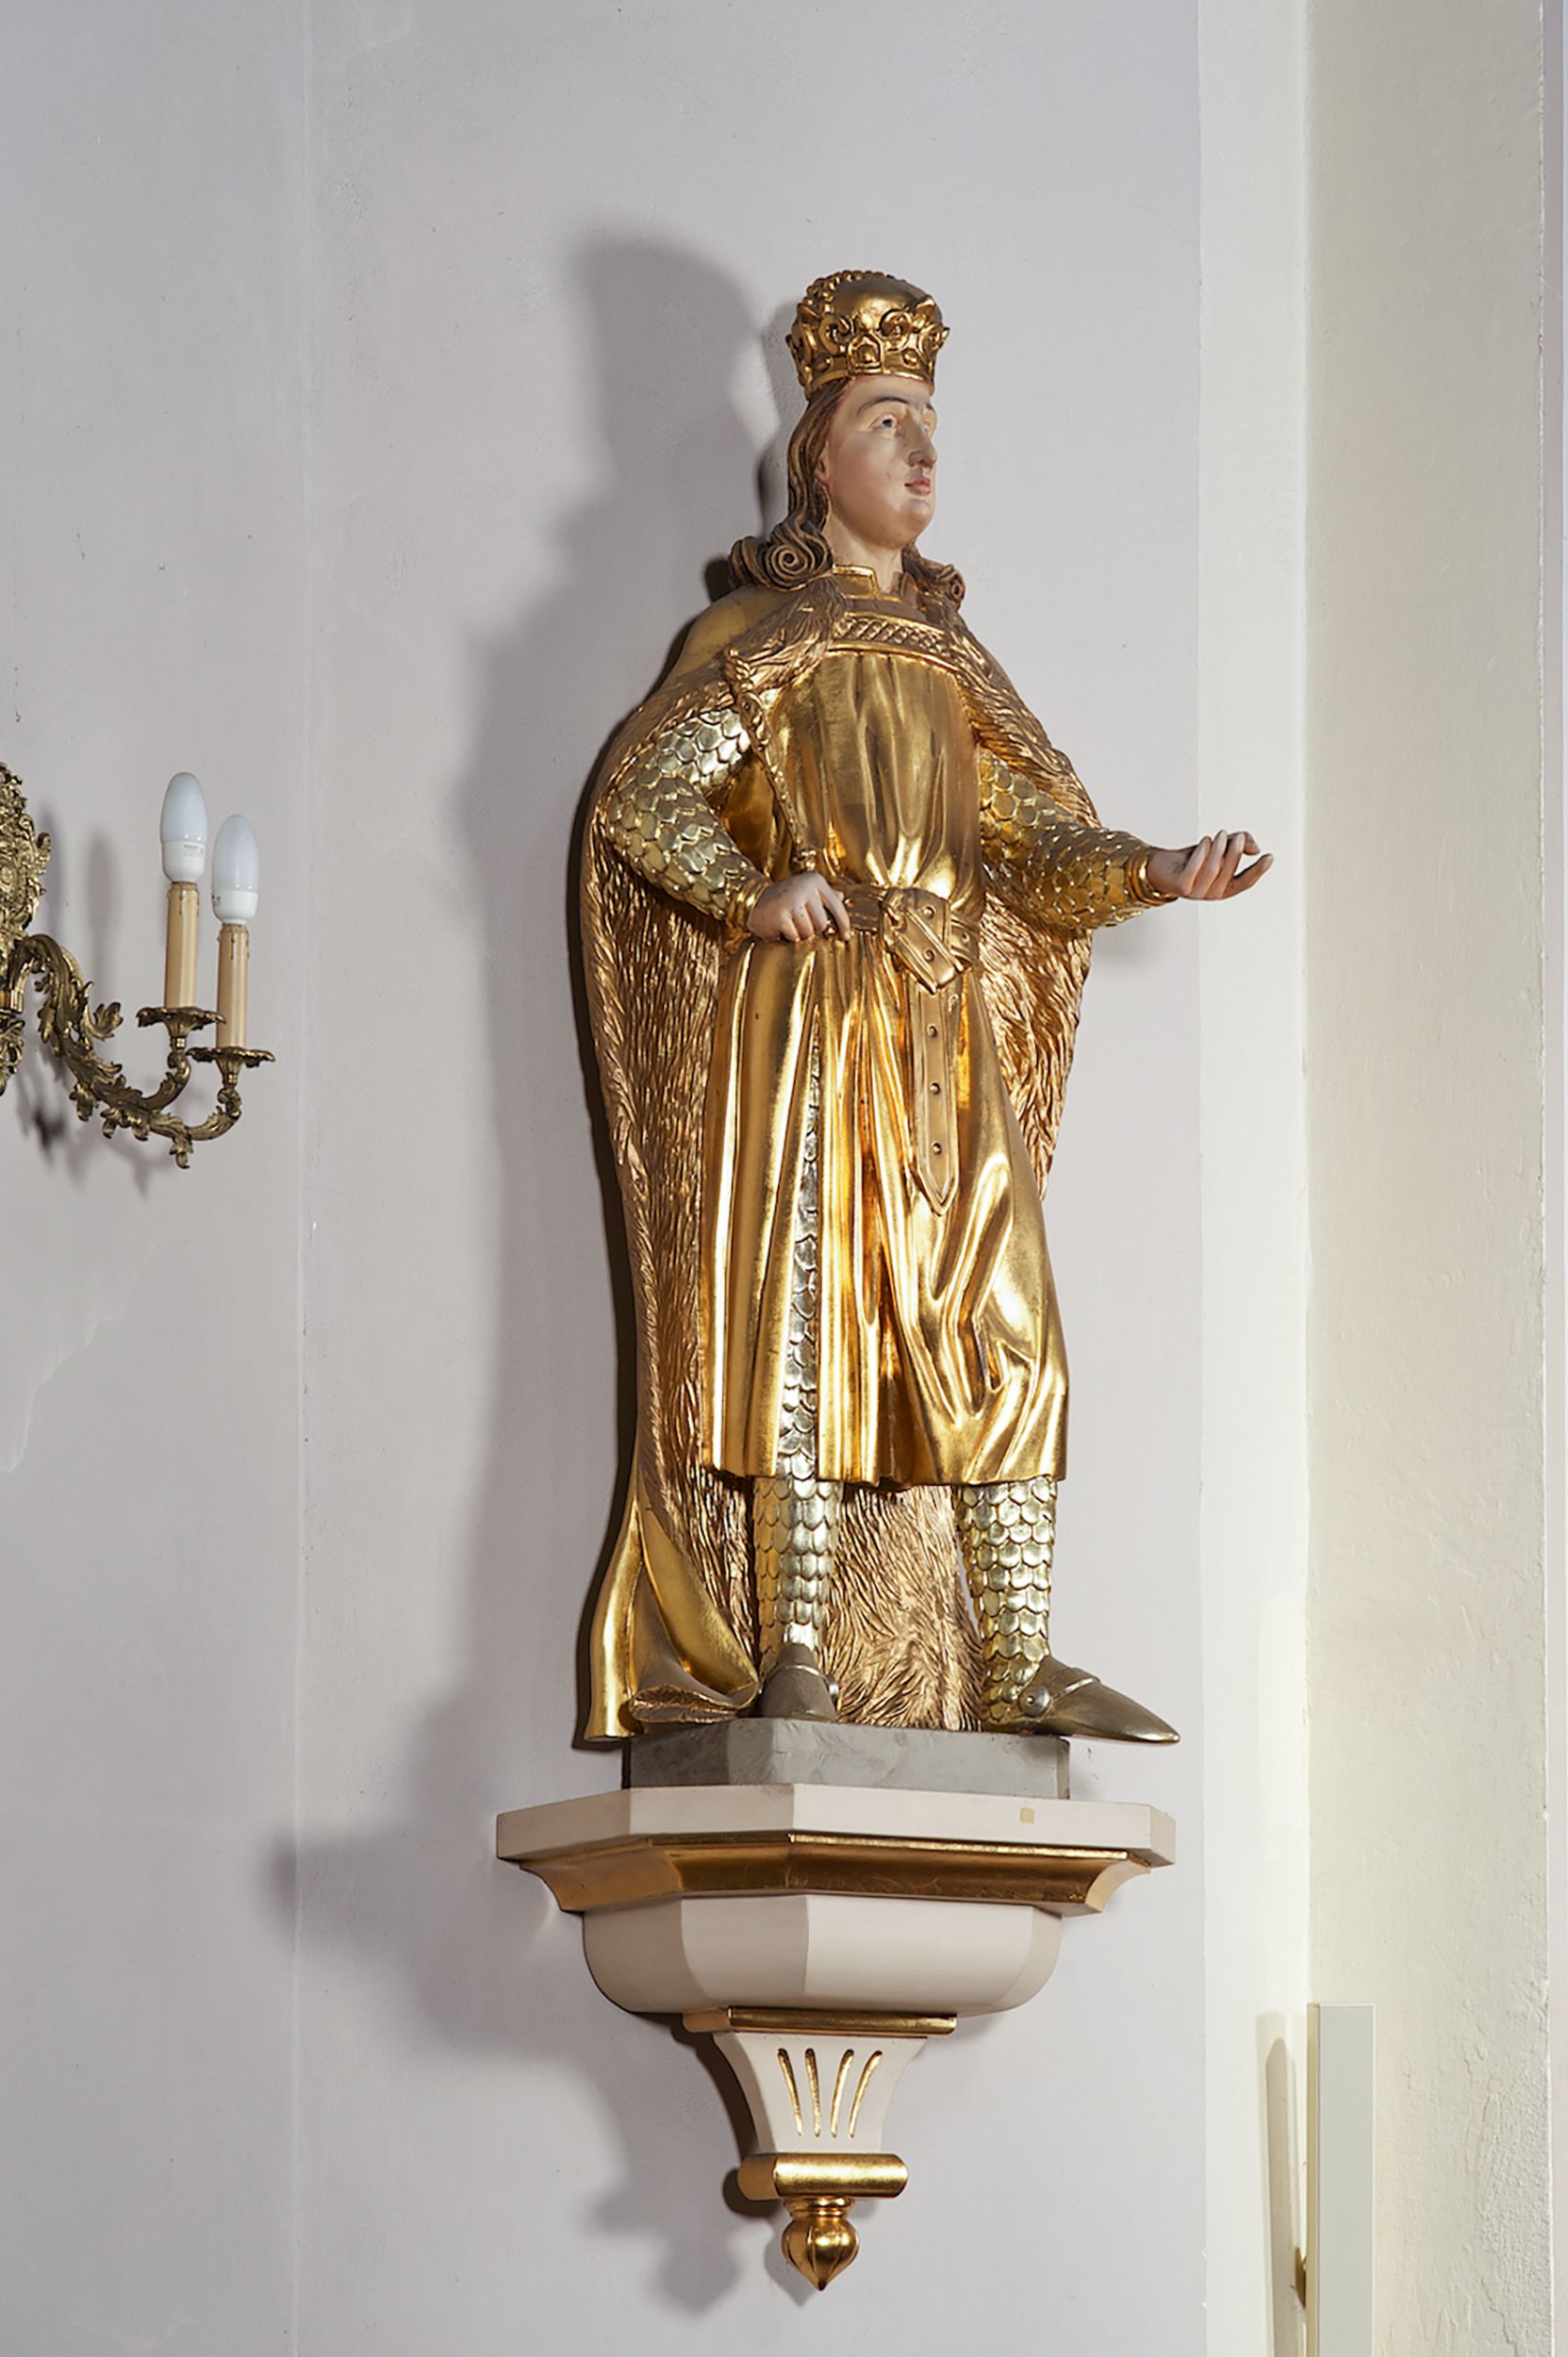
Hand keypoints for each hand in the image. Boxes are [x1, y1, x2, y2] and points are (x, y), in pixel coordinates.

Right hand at [748, 872, 851, 942]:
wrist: (755, 902)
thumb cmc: (784, 899)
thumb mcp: (806, 891)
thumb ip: (824, 894)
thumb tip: (843, 898)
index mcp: (815, 880)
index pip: (837, 906)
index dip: (843, 924)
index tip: (845, 937)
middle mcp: (804, 887)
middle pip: (822, 924)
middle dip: (812, 929)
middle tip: (800, 924)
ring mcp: (791, 901)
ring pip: (808, 932)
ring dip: (799, 934)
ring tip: (790, 925)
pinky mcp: (780, 916)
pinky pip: (794, 936)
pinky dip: (788, 937)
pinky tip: (781, 928)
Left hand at [1146, 832, 1271, 901]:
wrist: (1159, 867)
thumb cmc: (1193, 858)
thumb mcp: (1219, 848)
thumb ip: (1240, 844)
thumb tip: (1255, 848)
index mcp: (1224, 889)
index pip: (1245, 882)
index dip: (1258, 871)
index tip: (1269, 856)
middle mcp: (1212, 894)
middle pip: (1229, 872)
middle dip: (1235, 853)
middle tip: (1239, 837)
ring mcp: (1196, 892)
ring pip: (1213, 869)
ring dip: (1219, 850)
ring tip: (1221, 834)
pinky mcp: (1181, 886)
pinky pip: (1195, 869)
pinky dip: (1201, 854)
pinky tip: (1206, 840)